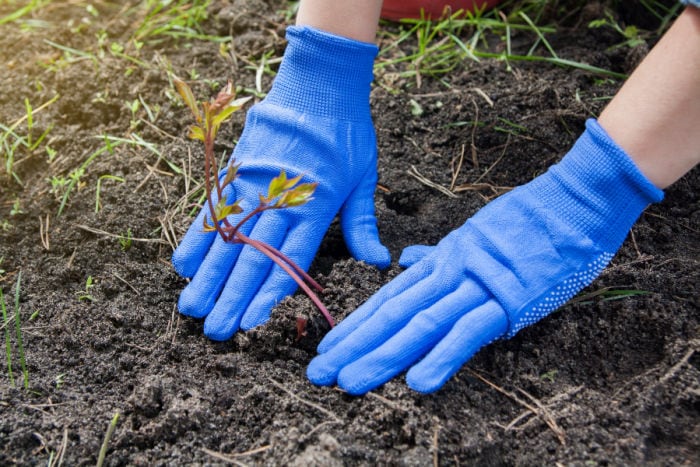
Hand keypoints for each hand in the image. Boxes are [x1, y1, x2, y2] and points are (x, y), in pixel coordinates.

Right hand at [172, 26, 389, 339]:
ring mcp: (253, 182)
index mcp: (316, 203)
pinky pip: (214, 207)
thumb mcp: (364, 176)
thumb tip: (379, 262)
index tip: (251, 320)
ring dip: (208, 275)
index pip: (290, 257)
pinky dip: (197, 235)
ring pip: (228, 236)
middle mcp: (280, 196)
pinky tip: (184, 263)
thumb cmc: (346, 134)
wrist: (319, 83)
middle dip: (233, 295)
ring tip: (192, 307)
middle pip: (253, 254)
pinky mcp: (237, 169)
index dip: (269, 290)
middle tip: (216, 331)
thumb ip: (363, 223)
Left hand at [307, 119, 662, 394]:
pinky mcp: (510, 299)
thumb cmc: (531, 221)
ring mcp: (478, 285)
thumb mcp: (476, 236)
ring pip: (420, 323)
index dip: (357, 324)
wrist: (575, 200)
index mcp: (444, 262)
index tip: (327, 347)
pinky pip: (470, 331)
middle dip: (354, 345)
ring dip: (383, 355)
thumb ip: (440, 255)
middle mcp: (451, 273)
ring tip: (349, 382)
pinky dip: (443, 356)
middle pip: (393, 313)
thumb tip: (407, 262)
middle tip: (318, 373)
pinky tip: (417, 383)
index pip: (390, 298)